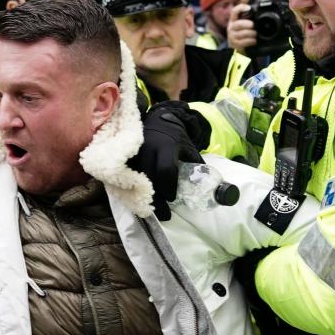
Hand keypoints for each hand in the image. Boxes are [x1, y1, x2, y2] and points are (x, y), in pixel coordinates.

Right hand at [127, 101, 209, 220]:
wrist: (158, 120)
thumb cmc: (175, 136)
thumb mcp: (188, 146)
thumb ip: (195, 162)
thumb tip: (207, 184)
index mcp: (165, 146)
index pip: (165, 169)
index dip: (169, 187)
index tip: (173, 199)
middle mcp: (148, 148)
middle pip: (149, 178)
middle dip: (156, 199)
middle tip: (163, 215)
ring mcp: (134, 152)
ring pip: (135, 179)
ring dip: (143, 197)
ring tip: (151, 211)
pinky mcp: (127, 156)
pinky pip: (127, 176)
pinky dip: (133, 189)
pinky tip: (139, 201)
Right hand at [227, 3, 255, 52]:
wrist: (237, 48)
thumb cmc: (243, 34)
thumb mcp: (244, 25)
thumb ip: (250, 17)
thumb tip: (259, 6)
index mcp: (234, 20)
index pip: (234, 11)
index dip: (241, 8)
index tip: (249, 8)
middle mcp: (231, 27)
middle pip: (238, 24)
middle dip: (247, 24)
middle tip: (253, 25)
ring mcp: (232, 36)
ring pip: (242, 33)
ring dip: (251, 33)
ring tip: (255, 34)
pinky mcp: (235, 44)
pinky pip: (244, 42)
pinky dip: (251, 41)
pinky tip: (254, 40)